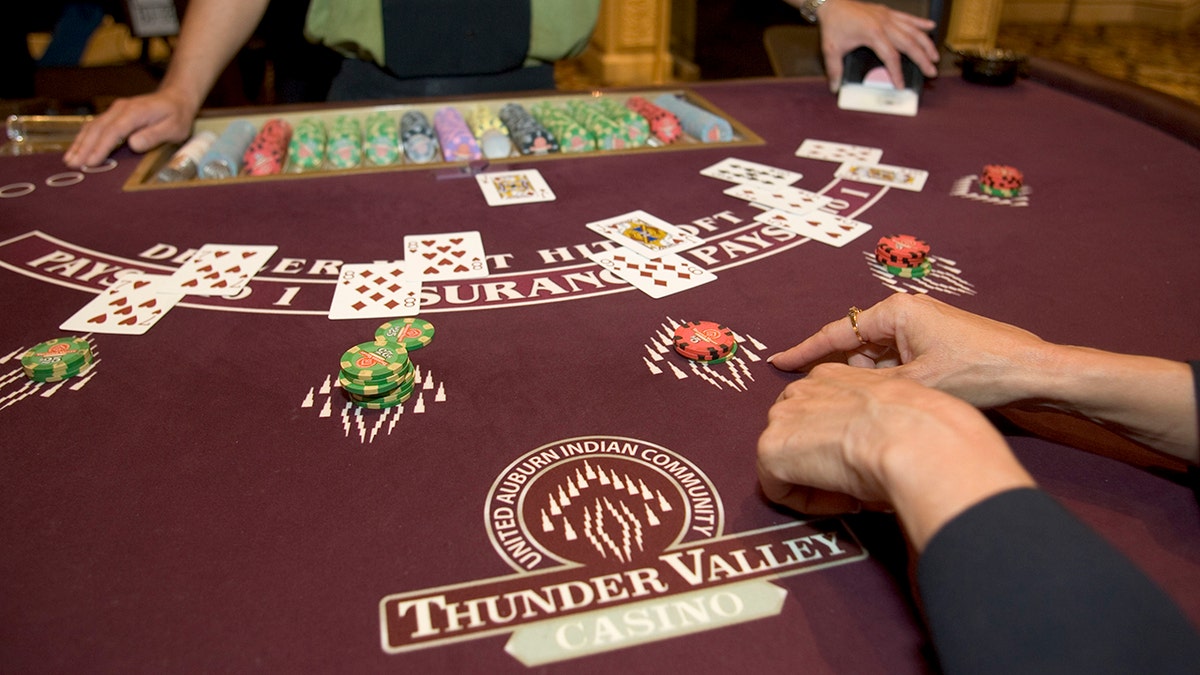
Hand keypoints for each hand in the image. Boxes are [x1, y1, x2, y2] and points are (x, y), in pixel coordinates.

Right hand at [64, 89, 198, 167]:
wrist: (175, 98)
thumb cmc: (176, 116)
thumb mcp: (174, 128)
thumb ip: (154, 135)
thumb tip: (133, 144)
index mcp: (135, 112)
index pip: (113, 131)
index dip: (101, 147)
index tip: (91, 161)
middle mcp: (121, 109)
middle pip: (98, 129)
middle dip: (84, 147)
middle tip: (72, 164)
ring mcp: (115, 110)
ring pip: (93, 126)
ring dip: (80, 143)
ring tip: (69, 160)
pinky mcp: (113, 114)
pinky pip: (96, 126)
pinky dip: (85, 138)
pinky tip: (77, 149)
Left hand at [757, 363, 1033, 549]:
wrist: (917, 439)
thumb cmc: (926, 427)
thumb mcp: (899, 412)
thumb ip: (878, 421)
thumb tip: (878, 448)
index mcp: (834, 375)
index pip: (820, 410)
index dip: (840, 442)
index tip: (866, 461)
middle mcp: (801, 389)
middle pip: (797, 432)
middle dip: (822, 459)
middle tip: (858, 482)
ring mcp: (781, 418)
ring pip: (787, 459)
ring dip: (815, 480)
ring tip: (854, 492)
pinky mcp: (771, 450)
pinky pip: (778, 488)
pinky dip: (807, 503)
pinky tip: (844, 502)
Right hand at [768, 294, 1050, 408]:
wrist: (1034, 373)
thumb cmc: (978, 373)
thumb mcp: (916, 382)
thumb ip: (872, 385)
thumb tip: (839, 394)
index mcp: (895, 313)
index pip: (836, 333)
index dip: (804, 351)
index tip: (777, 360)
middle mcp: (905, 314)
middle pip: (856, 347)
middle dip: (842, 375)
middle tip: (822, 401)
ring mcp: (922, 329)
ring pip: (877, 359)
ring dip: (870, 384)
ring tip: (859, 410)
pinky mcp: (936, 345)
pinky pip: (897, 364)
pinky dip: (888, 384)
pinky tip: (886, 407)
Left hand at [817, 0, 939, 91]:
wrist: (832, 3)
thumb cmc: (833, 24)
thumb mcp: (831, 49)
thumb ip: (834, 69)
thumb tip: (834, 87)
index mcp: (872, 34)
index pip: (891, 57)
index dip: (896, 73)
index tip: (901, 86)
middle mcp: (884, 24)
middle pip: (909, 44)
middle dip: (922, 59)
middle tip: (931, 71)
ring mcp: (888, 16)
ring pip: (913, 30)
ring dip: (926, 43)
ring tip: (935, 56)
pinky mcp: (887, 12)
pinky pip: (908, 17)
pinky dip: (920, 22)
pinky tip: (931, 27)